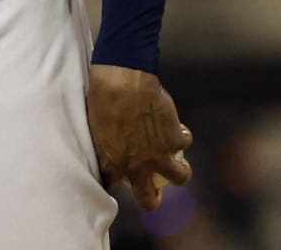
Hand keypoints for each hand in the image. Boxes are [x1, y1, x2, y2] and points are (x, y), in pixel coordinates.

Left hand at [86, 64, 192, 210]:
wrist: (123, 80)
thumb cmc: (102, 97)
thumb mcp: (95, 126)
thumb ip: (105, 142)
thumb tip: (109, 143)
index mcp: (112, 163)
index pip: (111, 185)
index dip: (114, 182)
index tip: (116, 179)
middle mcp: (137, 166)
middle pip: (148, 199)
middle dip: (151, 200)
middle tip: (152, 194)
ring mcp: (159, 155)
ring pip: (180, 177)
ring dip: (180, 171)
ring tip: (177, 164)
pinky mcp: (175, 138)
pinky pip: (185, 142)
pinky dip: (182, 134)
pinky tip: (177, 126)